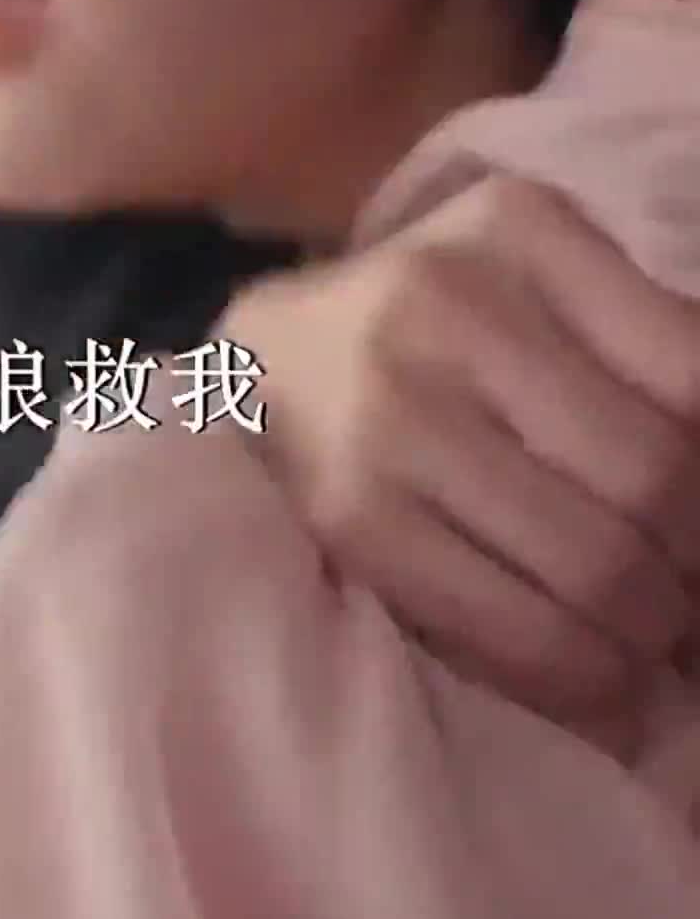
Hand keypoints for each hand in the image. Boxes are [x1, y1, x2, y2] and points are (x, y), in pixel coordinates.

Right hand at [219, 175, 699, 724]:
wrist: (262, 360)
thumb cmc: (435, 321)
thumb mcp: (532, 277)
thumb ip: (638, 340)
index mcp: (520, 229)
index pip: (689, 374)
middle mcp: (452, 305)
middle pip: (650, 475)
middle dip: (695, 563)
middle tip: (695, 599)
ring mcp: (393, 414)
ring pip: (592, 565)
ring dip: (653, 632)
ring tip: (660, 642)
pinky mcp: (353, 515)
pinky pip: (509, 628)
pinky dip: (584, 680)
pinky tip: (609, 688)